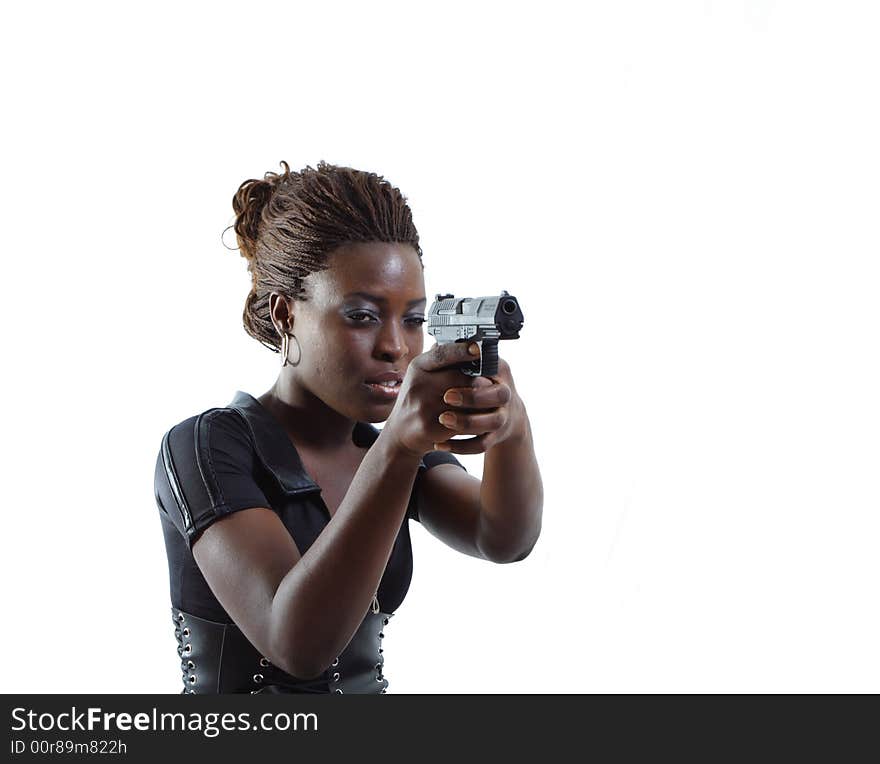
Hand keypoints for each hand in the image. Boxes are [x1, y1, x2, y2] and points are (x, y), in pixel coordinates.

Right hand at [383, 340, 486, 457]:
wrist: (401, 431)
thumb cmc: (417, 398)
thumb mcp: (422, 373)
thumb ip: (441, 359)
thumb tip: (464, 340)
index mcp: (418, 367)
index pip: (442, 354)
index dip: (462, 350)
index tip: (478, 348)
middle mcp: (419, 385)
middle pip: (459, 378)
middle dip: (480, 381)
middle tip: (493, 383)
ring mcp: (423, 407)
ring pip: (464, 401)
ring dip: (480, 402)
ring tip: (489, 401)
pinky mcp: (429, 427)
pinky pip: (461, 422)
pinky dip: (473, 420)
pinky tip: (479, 418)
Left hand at [433, 357, 526, 454]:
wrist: (505, 414)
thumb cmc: (481, 384)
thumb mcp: (477, 366)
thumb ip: (460, 355)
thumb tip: (438, 339)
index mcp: (500, 370)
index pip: (493, 366)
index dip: (475, 368)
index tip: (456, 367)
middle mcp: (506, 393)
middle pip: (498, 395)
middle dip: (472, 396)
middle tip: (446, 396)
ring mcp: (503, 416)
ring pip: (490, 422)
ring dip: (466, 422)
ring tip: (442, 419)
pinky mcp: (495, 436)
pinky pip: (481, 445)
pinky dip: (460, 446)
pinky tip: (440, 444)